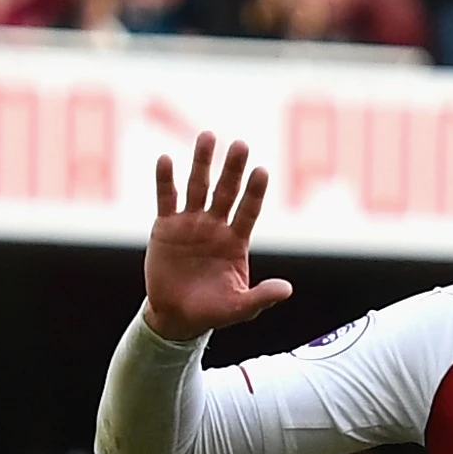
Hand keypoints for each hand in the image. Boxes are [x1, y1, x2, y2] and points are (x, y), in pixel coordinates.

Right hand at [143, 135, 293, 342]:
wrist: (175, 316)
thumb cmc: (211, 311)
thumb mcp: (238, 308)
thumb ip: (260, 297)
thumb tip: (287, 290)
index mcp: (236, 241)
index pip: (248, 210)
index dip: (255, 192)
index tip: (262, 171)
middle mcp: (216, 225)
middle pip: (226, 191)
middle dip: (232, 169)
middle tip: (240, 145)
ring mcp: (191, 222)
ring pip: (197, 186)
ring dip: (202, 162)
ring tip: (207, 136)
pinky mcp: (166, 226)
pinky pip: (166, 198)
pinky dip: (165, 180)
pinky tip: (166, 159)